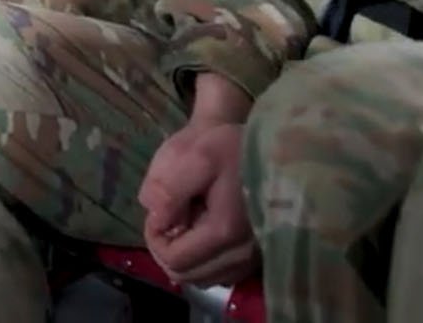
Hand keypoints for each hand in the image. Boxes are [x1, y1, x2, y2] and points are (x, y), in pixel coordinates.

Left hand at [139, 121, 257, 287]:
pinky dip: (204, 258)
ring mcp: (254, 259)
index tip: (159, 211)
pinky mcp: (259, 258)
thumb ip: (167, 189)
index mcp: (225, 232)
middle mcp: (243, 254)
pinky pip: (220, 273)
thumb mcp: (193, 155)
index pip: (175, 260)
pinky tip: (205, 230)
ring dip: (185, 254)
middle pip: (187, 274)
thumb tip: (155, 220)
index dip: (155, 238)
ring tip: (189, 220)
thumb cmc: (229, 147)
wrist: (267, 145)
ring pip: (202, 277)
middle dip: (168, 247)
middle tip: (171, 214)